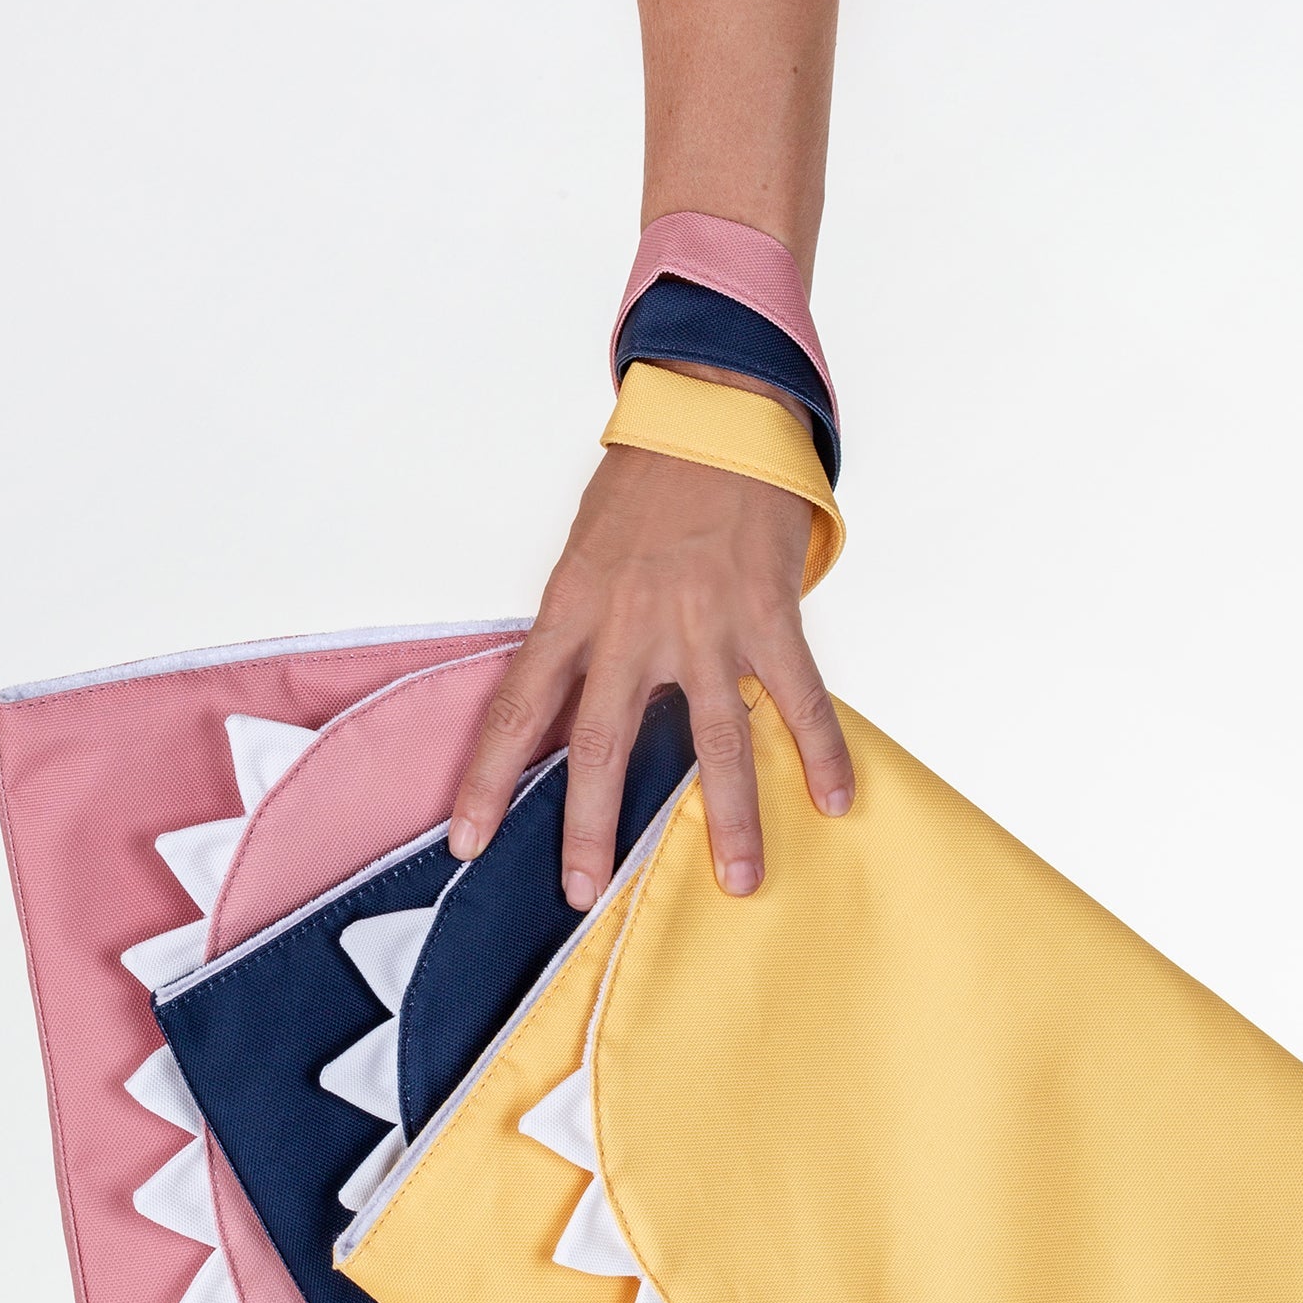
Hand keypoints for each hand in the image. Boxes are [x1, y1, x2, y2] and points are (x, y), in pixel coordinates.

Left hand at [448, 422, 853, 909]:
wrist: (712, 410)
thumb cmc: (645, 486)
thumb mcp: (584, 556)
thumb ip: (579, 634)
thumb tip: (565, 714)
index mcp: (570, 608)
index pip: (516, 709)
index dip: (487, 781)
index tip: (467, 844)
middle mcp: (629, 623)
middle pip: (599, 743)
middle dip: (590, 827)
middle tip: (586, 893)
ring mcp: (703, 621)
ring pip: (711, 738)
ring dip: (725, 816)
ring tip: (738, 880)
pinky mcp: (767, 611)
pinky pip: (797, 696)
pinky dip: (821, 749)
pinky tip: (835, 798)